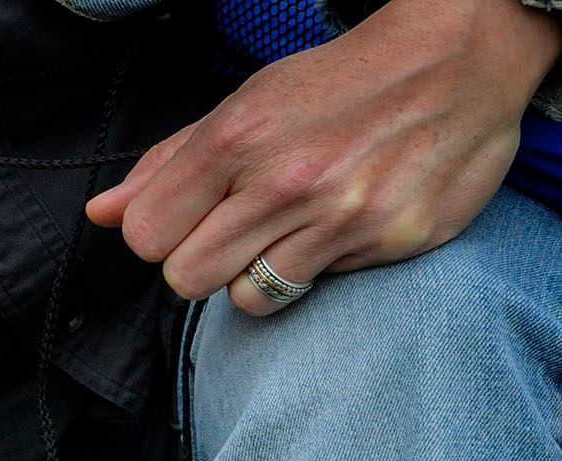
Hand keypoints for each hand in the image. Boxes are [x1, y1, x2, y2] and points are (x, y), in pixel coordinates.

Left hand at [87, 0, 561, 314]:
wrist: (460, 59)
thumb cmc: (337, 86)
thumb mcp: (244, 106)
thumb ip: (168, 164)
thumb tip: (101, 215)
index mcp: (237, 137)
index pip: (146, 236)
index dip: (160, 235)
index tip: (187, 219)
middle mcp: (285, 180)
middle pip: (186, 278)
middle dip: (202, 262)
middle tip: (236, 230)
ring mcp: (340, 215)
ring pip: (248, 299)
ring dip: (257, 276)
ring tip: (288, 232)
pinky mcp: (389, 241)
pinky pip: (317, 290)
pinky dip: (319, 269)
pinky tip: (337, 227)